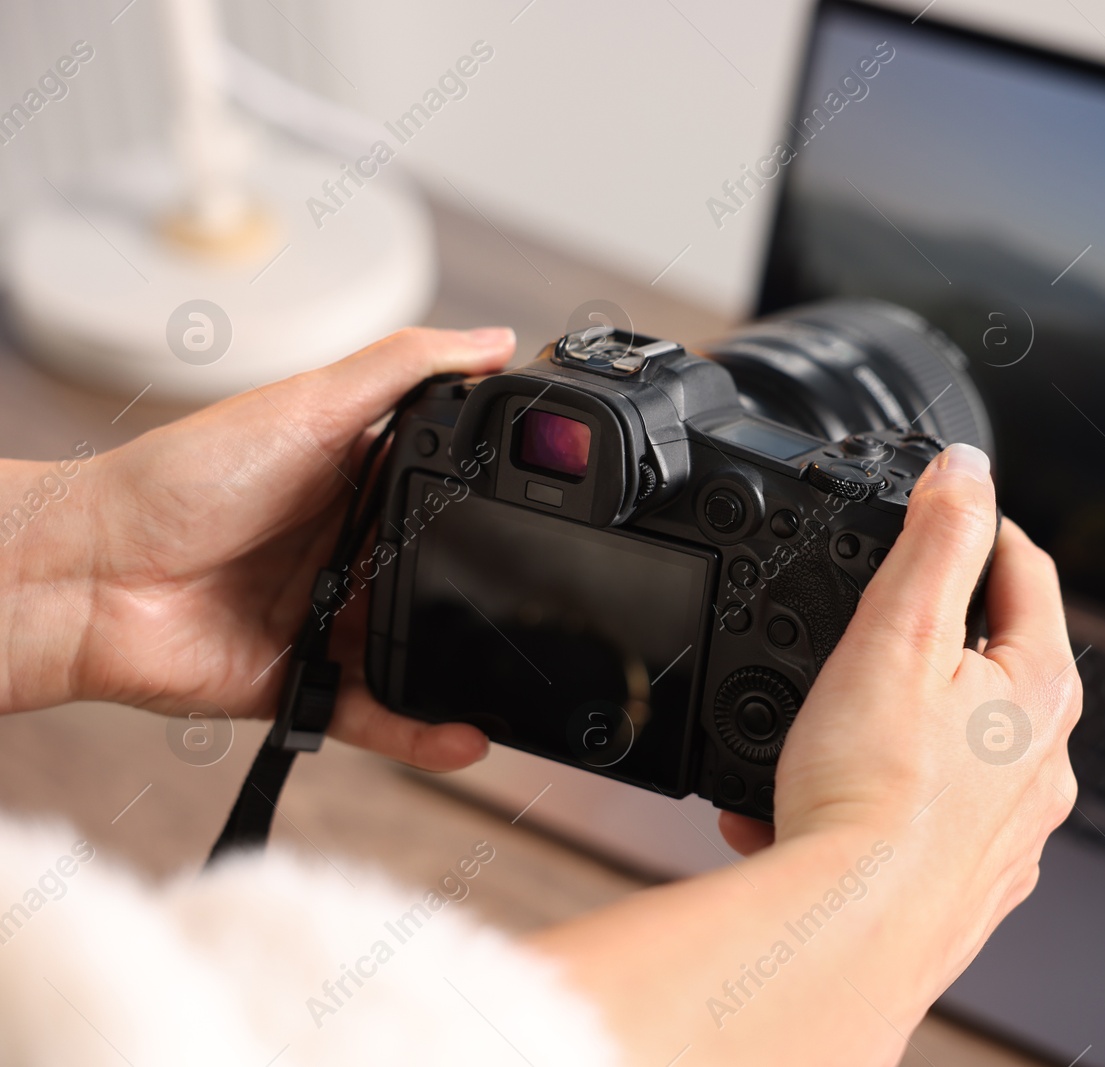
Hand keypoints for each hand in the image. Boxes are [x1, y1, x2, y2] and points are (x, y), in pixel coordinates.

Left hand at [1, 327, 515, 769]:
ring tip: (518, 677)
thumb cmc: (177, 479)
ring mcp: (331, 621)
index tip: (556, 506)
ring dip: (466, 669)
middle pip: (445, 577)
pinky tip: (469, 734)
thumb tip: (495, 340)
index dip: (499, 501)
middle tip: (542, 599)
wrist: (89, 576)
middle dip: (491, 593)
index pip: (451, 493)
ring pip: (421, 651)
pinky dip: (425, 734)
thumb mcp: (306, 404)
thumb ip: (404, 369)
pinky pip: (381, 715)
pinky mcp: (308, 683)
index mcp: (359, 482)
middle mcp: (351, 553)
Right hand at [721, 444, 1079, 982]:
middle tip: (879, 610)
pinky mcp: (961, 884)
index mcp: (1038, 690)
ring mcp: (1005, 830)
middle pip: (997, 660)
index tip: (941, 511)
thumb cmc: (874, 793)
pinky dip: (866, 797)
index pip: (1027, 572)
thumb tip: (966, 467)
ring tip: (828, 717)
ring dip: (895, 719)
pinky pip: (915, 818)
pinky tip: (798, 804)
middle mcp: (1040, 764)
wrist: (847, 936)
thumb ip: (937, 539)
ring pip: (954, 745)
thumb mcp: (898, 631)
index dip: (979, 526)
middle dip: (936, 629)